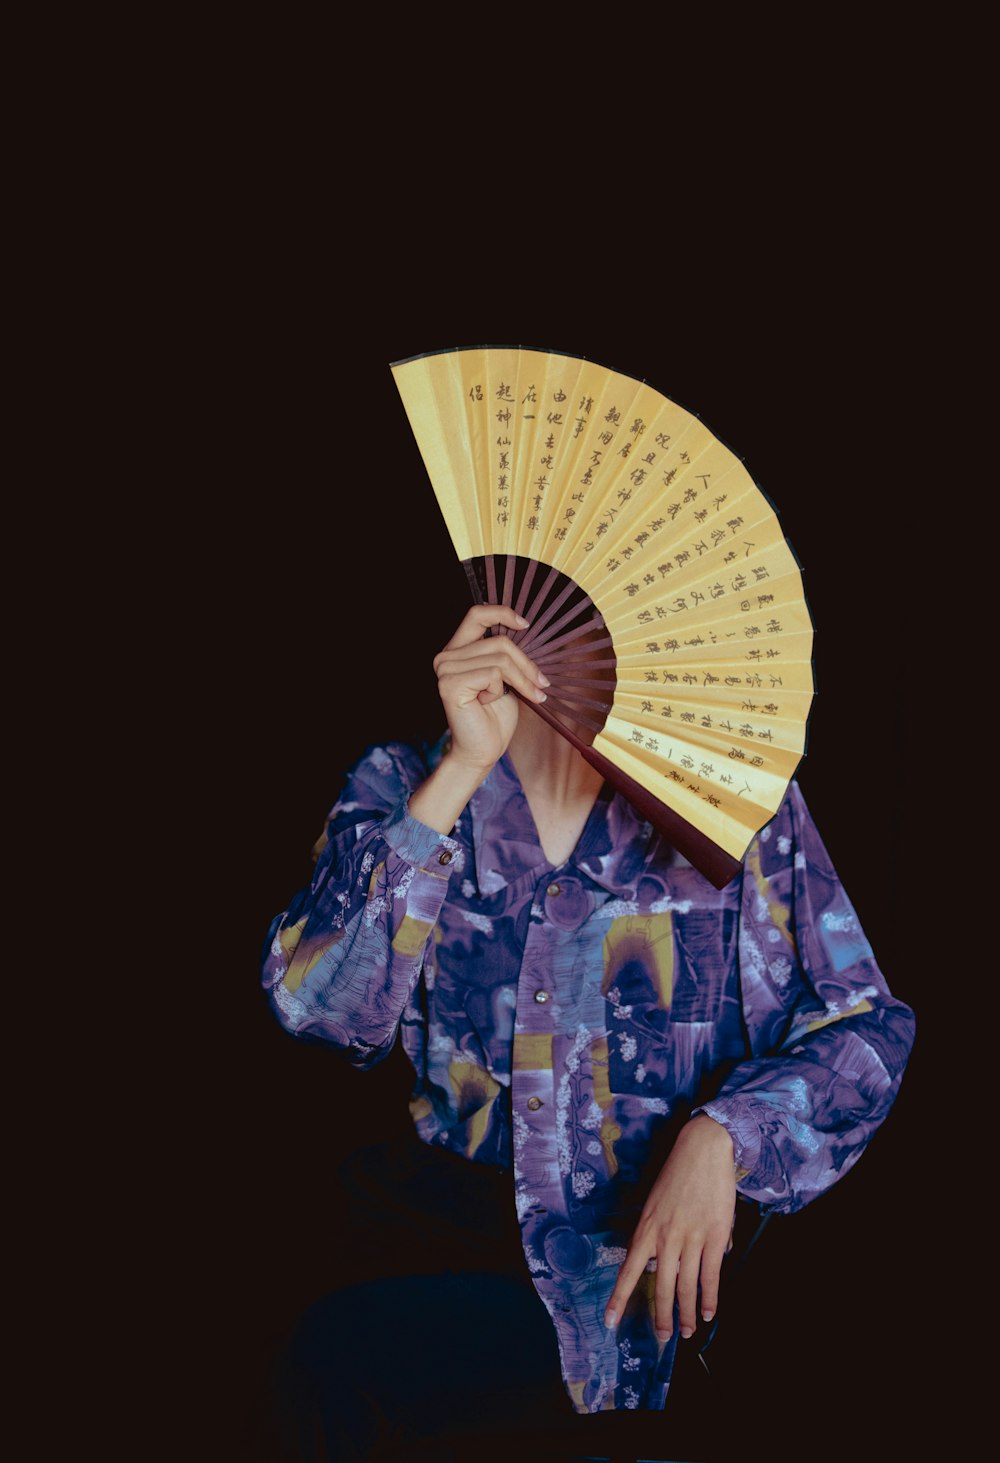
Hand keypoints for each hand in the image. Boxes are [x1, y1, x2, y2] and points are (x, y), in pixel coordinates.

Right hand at [432, 604, 548, 773]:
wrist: (482, 750)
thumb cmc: (494, 717)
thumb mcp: (506, 678)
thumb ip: (507, 655)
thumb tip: (528, 633)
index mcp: (458, 650)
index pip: (476, 614)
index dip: (502, 613)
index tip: (525, 625)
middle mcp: (446, 656)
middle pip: (500, 642)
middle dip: (527, 665)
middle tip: (542, 685)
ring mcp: (445, 669)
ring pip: (501, 660)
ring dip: (520, 681)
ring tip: (525, 697)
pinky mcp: (450, 684)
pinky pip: (493, 675)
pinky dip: (500, 691)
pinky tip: (488, 703)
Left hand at [604, 1115, 735, 1342]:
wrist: (702, 1149)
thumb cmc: (677, 1174)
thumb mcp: (657, 1203)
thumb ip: (661, 1234)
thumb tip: (673, 1260)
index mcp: (646, 1228)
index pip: (629, 1271)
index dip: (619, 1298)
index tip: (610, 1321)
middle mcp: (665, 1237)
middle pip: (661, 1287)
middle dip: (662, 1317)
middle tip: (663, 1337)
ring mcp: (690, 1238)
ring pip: (687, 1287)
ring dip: (688, 1313)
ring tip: (687, 1331)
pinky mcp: (714, 1236)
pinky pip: (710, 1275)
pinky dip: (710, 1298)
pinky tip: (709, 1312)